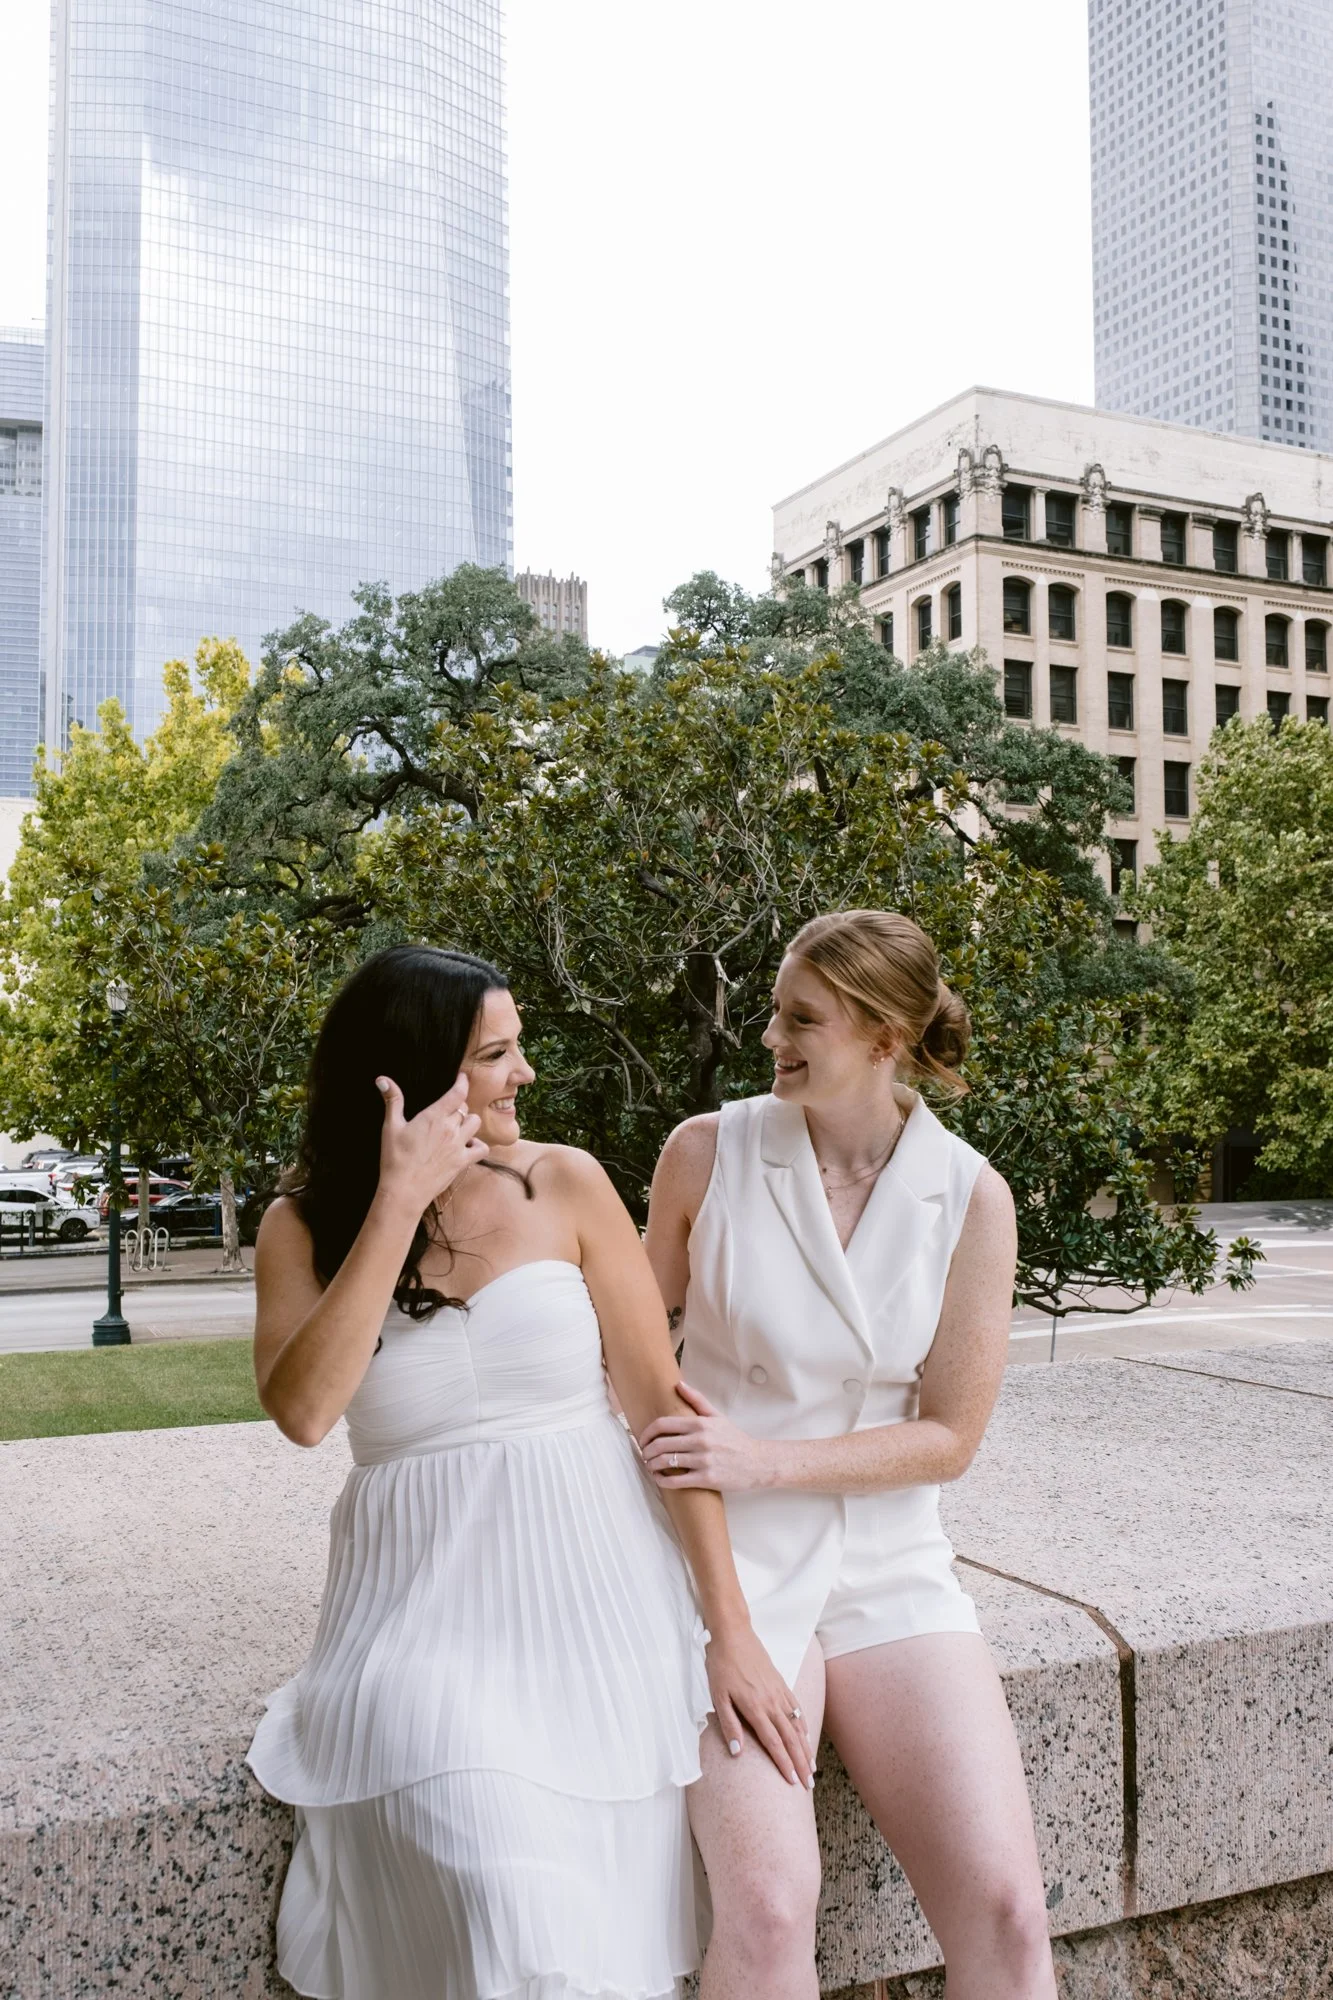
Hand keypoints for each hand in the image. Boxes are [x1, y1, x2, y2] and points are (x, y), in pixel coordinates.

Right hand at [376, 1073, 486, 1217]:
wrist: (404, 1191)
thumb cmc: (395, 1158)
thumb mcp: (391, 1127)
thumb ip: (392, 1100)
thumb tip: (382, 1079)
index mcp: (434, 1117)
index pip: (458, 1093)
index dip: (462, 1082)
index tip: (462, 1077)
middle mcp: (451, 1129)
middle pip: (465, 1107)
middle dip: (458, 1106)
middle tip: (448, 1110)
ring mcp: (459, 1146)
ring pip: (475, 1123)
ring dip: (468, 1122)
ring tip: (457, 1127)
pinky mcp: (463, 1162)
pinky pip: (482, 1148)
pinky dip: (478, 1144)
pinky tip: (467, 1145)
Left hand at [640, 1381, 775, 1491]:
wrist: (758, 1463)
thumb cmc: (735, 1439)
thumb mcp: (717, 1416)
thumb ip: (697, 1400)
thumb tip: (678, 1384)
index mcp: (700, 1424)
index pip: (663, 1425)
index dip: (647, 1432)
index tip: (642, 1438)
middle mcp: (700, 1440)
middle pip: (661, 1444)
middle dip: (646, 1451)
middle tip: (644, 1454)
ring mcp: (703, 1460)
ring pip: (666, 1463)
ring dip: (652, 1465)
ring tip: (650, 1466)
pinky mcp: (707, 1479)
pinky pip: (676, 1481)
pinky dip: (662, 1480)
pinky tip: (659, 1478)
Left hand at [705, 1622, 813, 1786]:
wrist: (733, 1634)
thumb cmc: (721, 1666)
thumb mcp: (718, 1696)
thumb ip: (729, 1724)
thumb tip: (737, 1752)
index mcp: (755, 1708)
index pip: (773, 1743)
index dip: (784, 1764)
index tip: (793, 1782)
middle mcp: (771, 1702)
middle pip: (790, 1739)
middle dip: (801, 1763)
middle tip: (809, 1784)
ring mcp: (778, 1692)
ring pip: (796, 1725)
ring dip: (805, 1748)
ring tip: (812, 1767)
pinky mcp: (781, 1683)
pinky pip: (796, 1708)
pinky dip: (804, 1724)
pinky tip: (807, 1735)